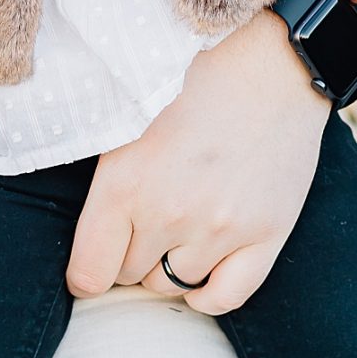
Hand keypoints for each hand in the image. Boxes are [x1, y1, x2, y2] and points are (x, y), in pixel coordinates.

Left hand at [66, 12, 331, 316]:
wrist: (269, 61)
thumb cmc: (190, 79)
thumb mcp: (126, 119)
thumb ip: (105, 183)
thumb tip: (90, 243)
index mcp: (125, 183)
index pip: (89, 273)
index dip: (87, 271)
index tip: (94, 260)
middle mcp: (169, 213)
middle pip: (130, 276)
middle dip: (129, 255)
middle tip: (144, 220)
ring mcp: (221, 229)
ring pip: (173, 285)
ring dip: (168, 264)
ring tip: (177, 226)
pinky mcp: (266, 234)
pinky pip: (227, 296)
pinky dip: (207, 293)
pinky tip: (202, 270)